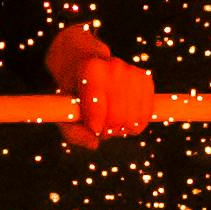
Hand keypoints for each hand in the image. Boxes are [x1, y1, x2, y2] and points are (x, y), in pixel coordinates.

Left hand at [44, 24, 155, 150]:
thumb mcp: (64, 112)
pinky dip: (136, 123)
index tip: (92, 127)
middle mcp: (114, 67)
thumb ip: (73, 132)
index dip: (95, 125)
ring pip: (133, 119)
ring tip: (110, 120)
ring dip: (121, 127)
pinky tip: (124, 116)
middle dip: (108, 129)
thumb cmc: (74, 93)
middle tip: (100, 126)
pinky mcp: (145, 79)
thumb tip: (94, 144)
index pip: (98, 108)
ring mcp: (132, 72)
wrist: (87, 65)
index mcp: (91, 69)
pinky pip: (146, 115)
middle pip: (118, 117)